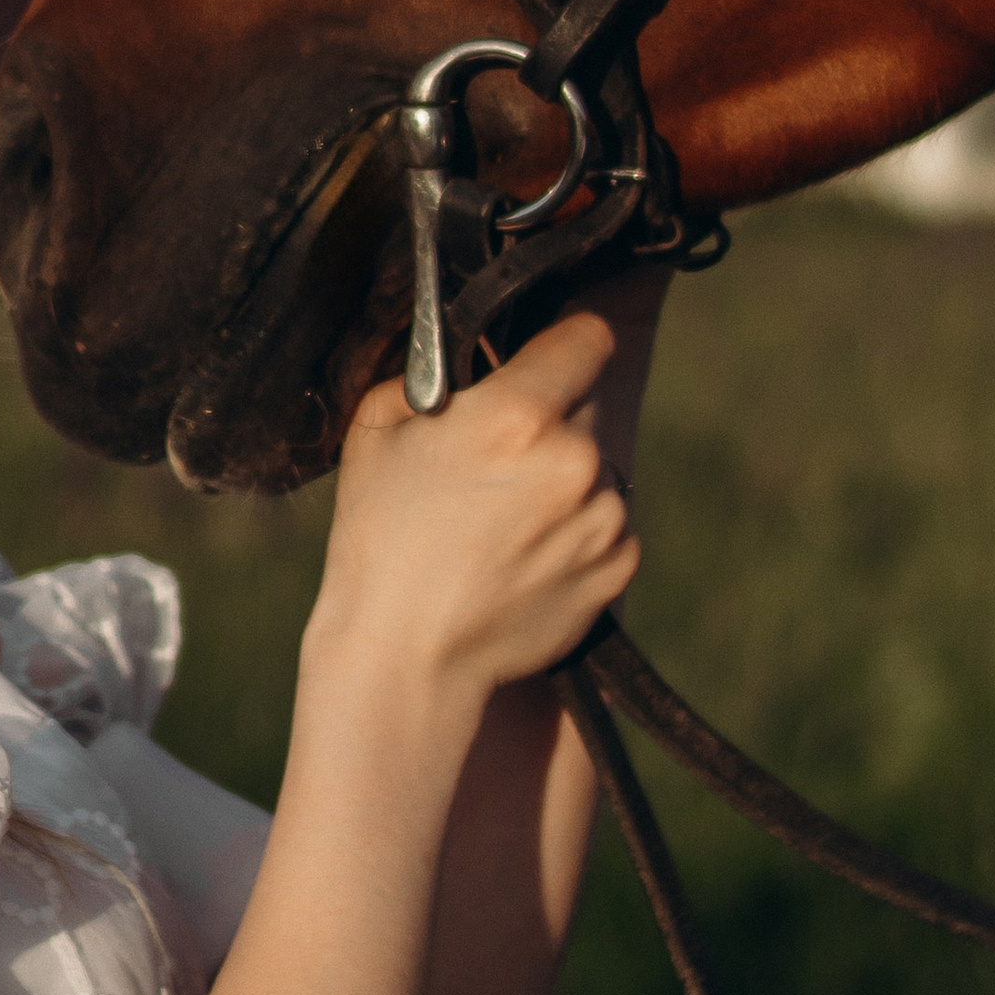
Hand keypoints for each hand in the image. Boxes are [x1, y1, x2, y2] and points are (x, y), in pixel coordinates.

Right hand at [308, 311, 641, 707]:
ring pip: (596, 472)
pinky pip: (607, 528)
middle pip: (585, 409)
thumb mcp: (378, 430)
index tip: (547, 359)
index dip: (562, 345)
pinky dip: (575, 535)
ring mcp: (603, 519)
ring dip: (563, 484)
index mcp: (518, 414)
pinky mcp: (616, 570)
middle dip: (549, 423)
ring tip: (502, 524)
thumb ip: (430, 380)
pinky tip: (521, 559)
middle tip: (496, 461)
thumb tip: (466, 366)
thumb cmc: (379, 540)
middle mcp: (575, 460)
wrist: (406, 656)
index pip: (586, 338)